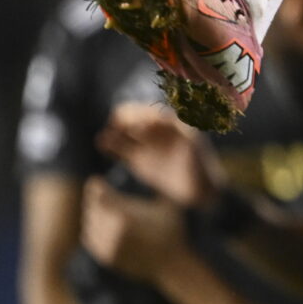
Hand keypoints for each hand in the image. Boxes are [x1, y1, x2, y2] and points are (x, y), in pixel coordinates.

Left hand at [80, 179, 189, 281]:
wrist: (172, 264)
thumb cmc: (172, 229)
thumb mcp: (166, 203)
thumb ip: (156, 185)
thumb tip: (155, 166)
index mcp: (125, 215)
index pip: (99, 195)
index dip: (96, 186)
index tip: (97, 181)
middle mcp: (113, 231)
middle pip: (92, 208)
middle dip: (95, 200)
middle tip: (98, 193)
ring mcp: (108, 246)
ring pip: (89, 223)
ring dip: (93, 215)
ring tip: (100, 208)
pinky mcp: (106, 258)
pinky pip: (90, 239)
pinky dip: (92, 230)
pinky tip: (101, 225)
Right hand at [99, 103, 223, 208]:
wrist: (198, 190)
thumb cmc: (200, 166)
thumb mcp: (193, 146)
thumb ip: (179, 130)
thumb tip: (163, 117)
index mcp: (169, 124)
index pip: (149, 112)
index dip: (141, 114)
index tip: (135, 124)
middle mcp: (154, 132)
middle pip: (133, 118)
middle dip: (124, 119)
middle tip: (116, 126)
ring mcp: (144, 145)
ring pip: (123, 133)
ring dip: (113, 132)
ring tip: (105, 138)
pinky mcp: (137, 160)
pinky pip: (120, 150)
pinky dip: (110, 145)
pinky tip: (102, 144)